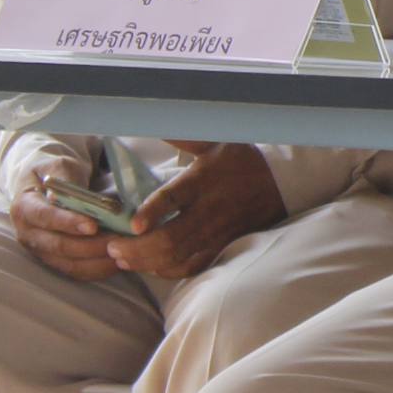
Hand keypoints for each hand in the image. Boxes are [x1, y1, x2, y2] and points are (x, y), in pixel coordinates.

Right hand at [11, 158, 125, 280]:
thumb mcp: (58, 166)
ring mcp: (41, 250)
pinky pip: (76, 271)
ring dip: (97, 260)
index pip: (45, 217)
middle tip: (117, 239)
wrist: (46, 187)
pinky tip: (116, 260)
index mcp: (24, 207)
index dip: (68, 222)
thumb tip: (60, 195)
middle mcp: (28, 233)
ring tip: (121, 250)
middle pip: (59, 246)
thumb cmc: (55, 174)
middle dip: (90, 245)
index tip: (93, 225)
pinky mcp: (54, 261)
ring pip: (69, 263)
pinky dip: (97, 269)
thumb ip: (62, 178)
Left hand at [99, 141, 287, 280]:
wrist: (279, 182)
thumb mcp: (214, 140)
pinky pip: (191, 266)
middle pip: (170, 238)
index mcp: (202, 181)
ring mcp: (215, 231)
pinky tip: (150, 265)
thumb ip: (181, 136)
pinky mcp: (221, 245)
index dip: (152, 212)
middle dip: (136, 248)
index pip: (174, 198)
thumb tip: (153, 122)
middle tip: (112, 246)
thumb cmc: (241, 159)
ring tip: (122, 258)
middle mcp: (208, 210)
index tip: (132, 224)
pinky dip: (167, 270)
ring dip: (146, 262)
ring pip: (177, 256)